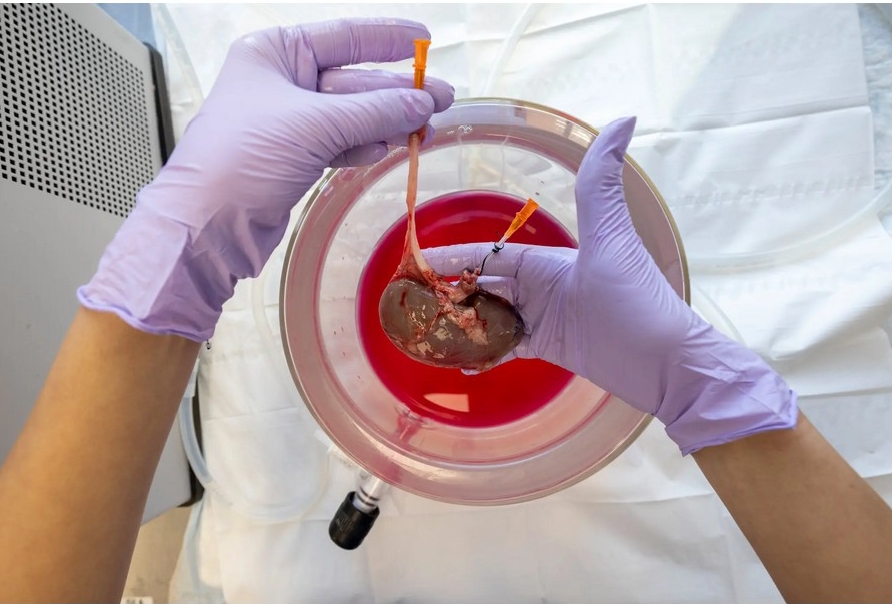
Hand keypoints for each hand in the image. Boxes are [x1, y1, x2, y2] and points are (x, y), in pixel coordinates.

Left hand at [78, 18, 453, 340]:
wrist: (208, 225)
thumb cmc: (245, 158)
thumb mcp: (315, 125)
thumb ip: (374, 111)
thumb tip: (424, 101)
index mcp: (275, 53)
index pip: (343, 37)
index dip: (387, 38)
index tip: (425, 41)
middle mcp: (281, 81)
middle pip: (353, 80)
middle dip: (396, 91)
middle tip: (442, 99)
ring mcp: (288, 121)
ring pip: (351, 115)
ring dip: (386, 122)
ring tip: (425, 127)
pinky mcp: (294, 157)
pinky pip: (340, 142)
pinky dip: (363, 145)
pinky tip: (388, 146)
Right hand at [424, 117, 796, 453]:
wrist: (665, 363)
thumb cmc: (637, 300)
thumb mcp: (610, 239)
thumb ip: (599, 183)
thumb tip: (624, 117)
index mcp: (548, 261)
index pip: (488, 255)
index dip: (453, 257)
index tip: (418, 262)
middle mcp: (541, 286)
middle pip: (483, 286)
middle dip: (448, 292)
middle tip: (409, 304)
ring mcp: (544, 317)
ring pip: (490, 316)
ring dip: (461, 322)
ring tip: (424, 332)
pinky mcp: (549, 348)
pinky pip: (506, 347)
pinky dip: (483, 351)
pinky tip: (457, 360)